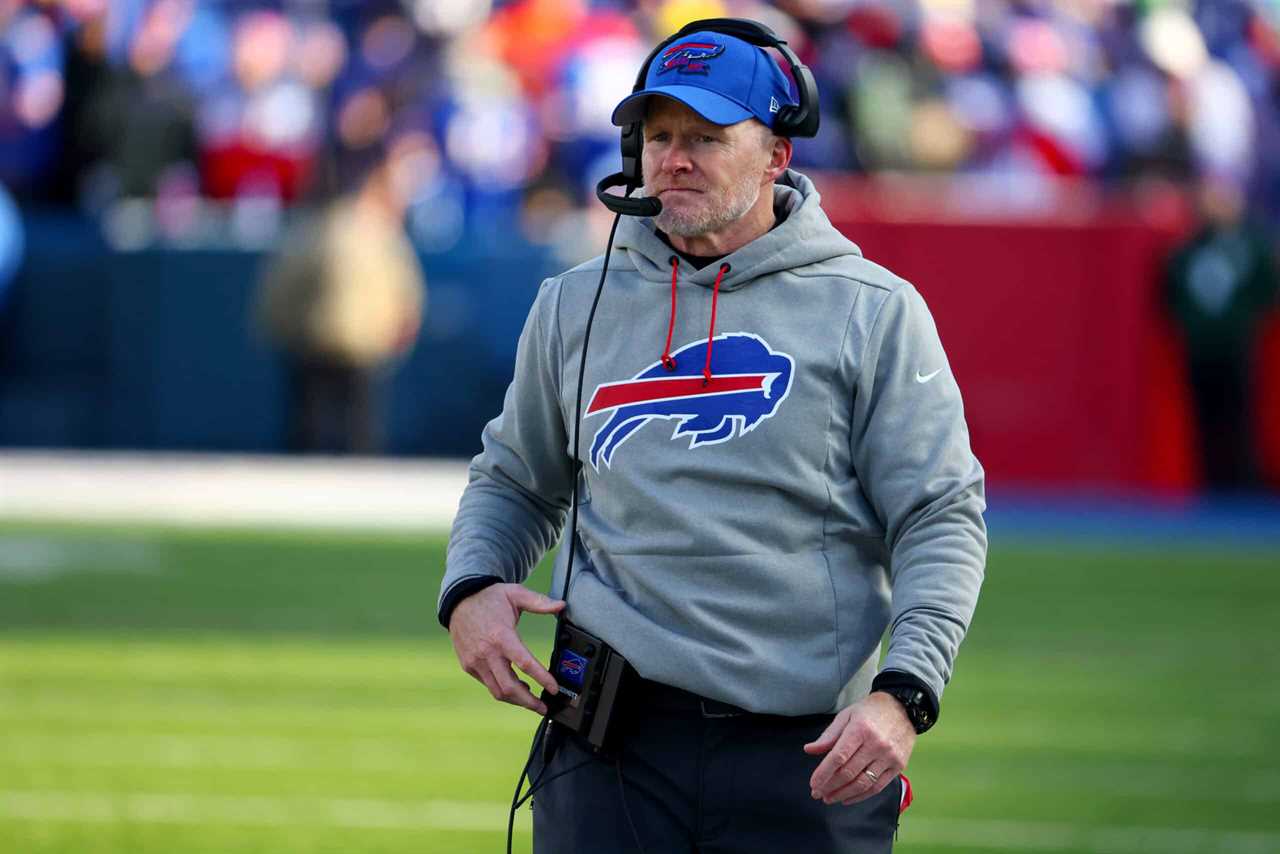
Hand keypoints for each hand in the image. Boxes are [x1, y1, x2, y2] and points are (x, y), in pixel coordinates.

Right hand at [448, 583, 565, 714]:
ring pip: (497, 691)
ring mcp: (475, 661)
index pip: (525, 664)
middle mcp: (487, 652)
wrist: (459, 600)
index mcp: (501, 636)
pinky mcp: (469, 665)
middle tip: (544, 707)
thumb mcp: (515, 594)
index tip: (554, 689)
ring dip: (516, 700)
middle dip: (529, 702)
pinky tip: (514, 686)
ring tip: (531, 699)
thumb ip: (539, 602)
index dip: (542, 679)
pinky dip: (502, 690)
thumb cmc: (490, 598)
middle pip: (510, 687)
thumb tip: (562, 605)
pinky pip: (488, 684)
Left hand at [803, 692, 916, 805]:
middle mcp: (876, 744)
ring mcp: (889, 757)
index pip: (838, 757)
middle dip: (830, 786)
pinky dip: (861, 796)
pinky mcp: (898, 766)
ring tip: (829, 798)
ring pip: (863, 783)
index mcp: (860, 729)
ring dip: (843, 794)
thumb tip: (809, 750)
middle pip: (849, 773)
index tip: (813, 784)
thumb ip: (829, 735)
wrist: (903, 708)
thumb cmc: (870, 711)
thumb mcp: (846, 715)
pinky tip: (847, 798)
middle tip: (817, 793)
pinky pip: (878, 787)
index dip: (824, 773)